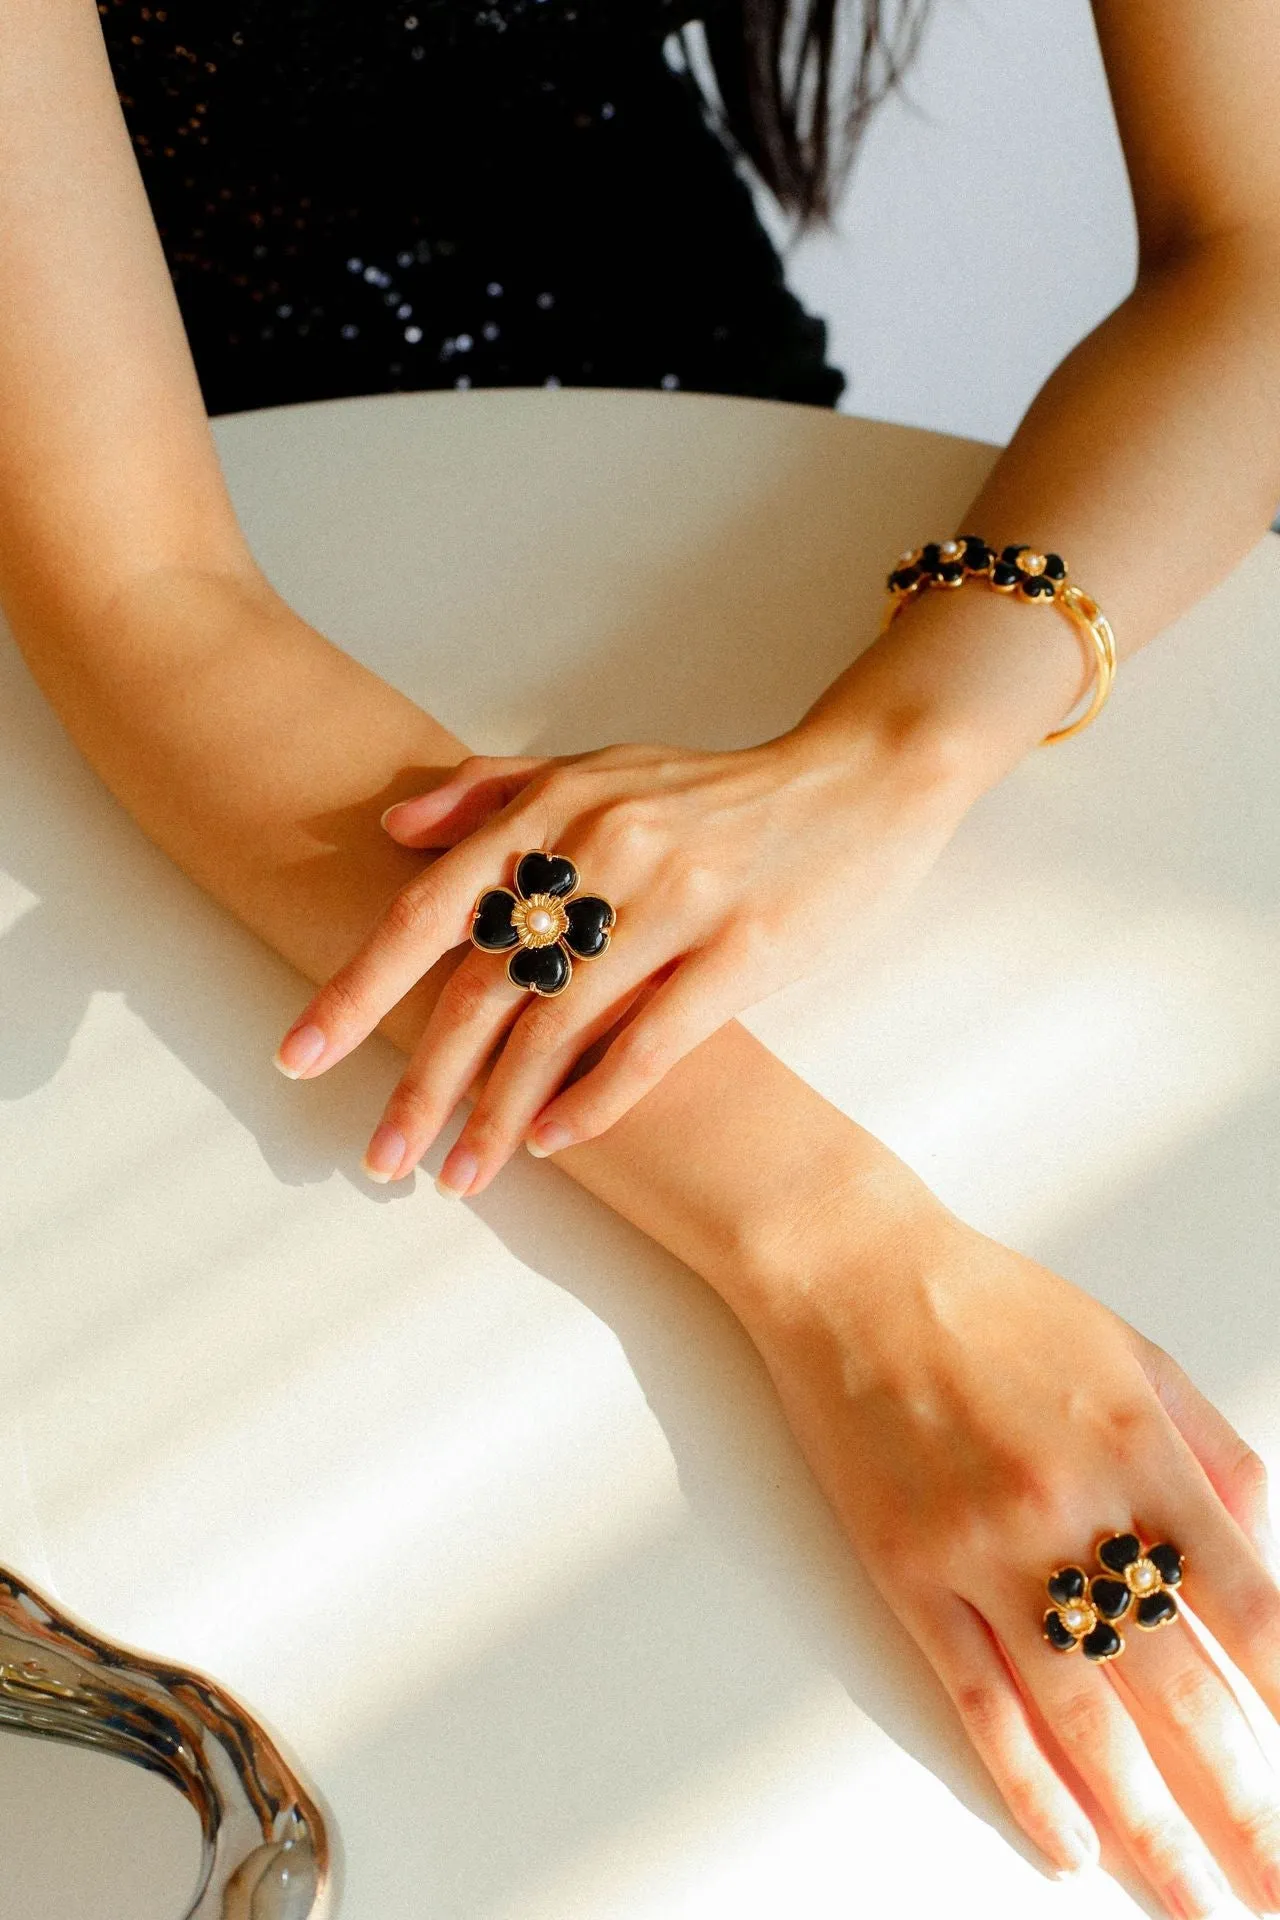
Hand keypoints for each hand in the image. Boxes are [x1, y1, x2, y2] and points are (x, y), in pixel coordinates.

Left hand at [273, 716, 974, 1191]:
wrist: (860, 781)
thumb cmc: (720, 790)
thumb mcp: (602, 767)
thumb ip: (494, 791)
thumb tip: (393, 831)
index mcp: (558, 808)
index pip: (431, 910)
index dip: (359, 989)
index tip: (300, 1057)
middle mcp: (604, 851)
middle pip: (482, 988)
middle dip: (419, 1083)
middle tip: (378, 1157)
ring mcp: (676, 903)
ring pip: (557, 1030)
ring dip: (497, 1115)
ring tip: (458, 1177)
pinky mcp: (745, 952)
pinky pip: (652, 1044)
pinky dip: (594, 1100)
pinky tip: (552, 1144)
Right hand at [737, 1211, 1279, 1914]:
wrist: (856, 1276)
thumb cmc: (999, 1308)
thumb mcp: (1137, 1358)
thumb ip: (1216, 1461)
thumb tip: (1267, 1568)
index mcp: (1142, 1453)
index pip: (1253, 1612)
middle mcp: (1070, 1513)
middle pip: (1183, 1692)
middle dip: (1249, 1807)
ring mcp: (982, 1552)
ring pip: (1084, 1722)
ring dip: (1152, 1831)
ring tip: (1198, 1904)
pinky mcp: (907, 1573)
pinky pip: (978, 1699)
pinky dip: (1026, 1782)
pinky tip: (1070, 1844)